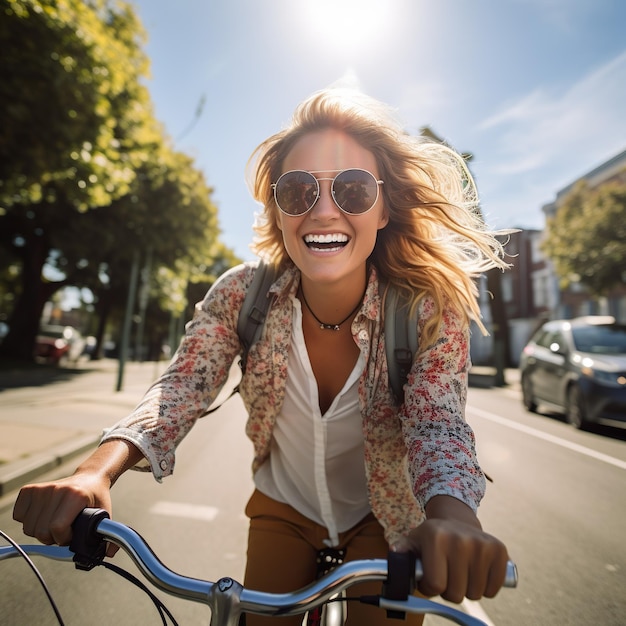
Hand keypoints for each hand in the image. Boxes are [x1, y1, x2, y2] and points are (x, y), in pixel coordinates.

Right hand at [13, 472, 115, 555]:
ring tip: (54, 524)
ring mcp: (43, 489)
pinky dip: (28, 521)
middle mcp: (57, 490)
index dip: (64, 538)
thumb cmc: (96, 498)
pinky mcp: (30, 490)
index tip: (72, 534)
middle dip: (53, 538)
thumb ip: (109, 535)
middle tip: (64, 530)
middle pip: (41, 531)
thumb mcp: (105, 515)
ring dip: (41, 532)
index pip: (57, 528)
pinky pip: (18, 516)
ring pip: (28, 527)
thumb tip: (109, 553)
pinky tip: (42, 517)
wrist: (90, 478)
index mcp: (76, 496)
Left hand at [393, 517, 508, 602]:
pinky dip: (485, 588)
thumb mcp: (414, 540)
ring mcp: (481, 544)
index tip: (431, 579)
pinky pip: (493, 589)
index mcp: (435, 537)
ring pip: (475, 594)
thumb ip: (402, 550)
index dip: (430, 588)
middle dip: (449, 590)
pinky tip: (477, 572)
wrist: (458, 520)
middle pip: (455, 593)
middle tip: (447, 575)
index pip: (435, 584)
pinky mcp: (499, 550)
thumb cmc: (433, 537)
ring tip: (460, 572)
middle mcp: (459, 539)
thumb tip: (395, 553)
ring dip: (467, 589)